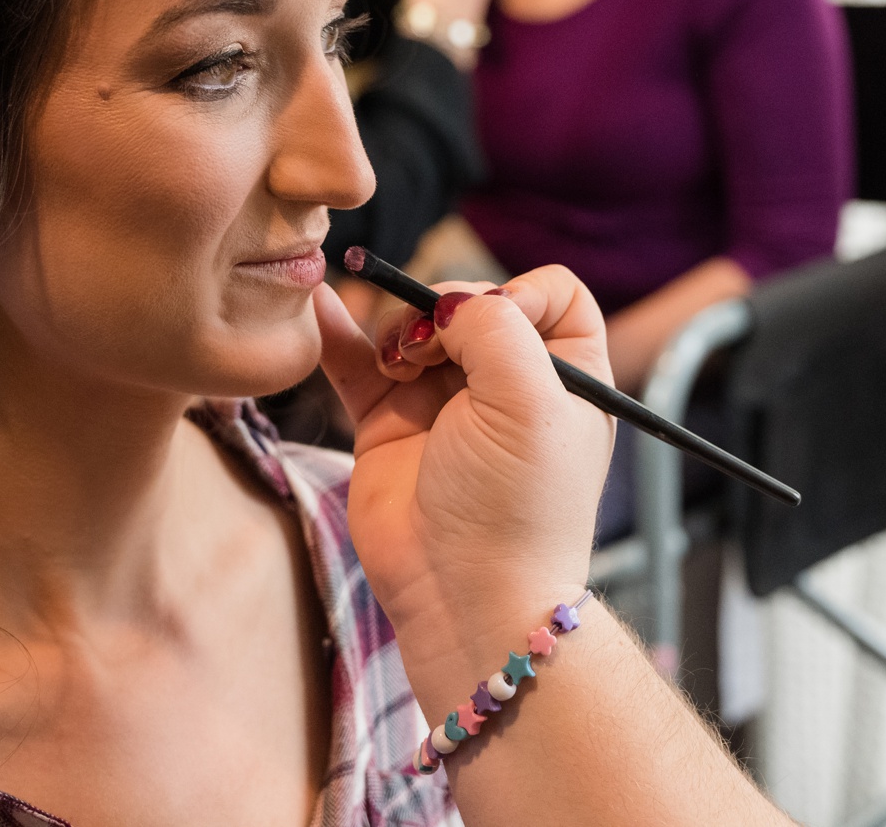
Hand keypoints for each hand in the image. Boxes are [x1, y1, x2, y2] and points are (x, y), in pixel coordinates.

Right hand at [313, 267, 613, 668]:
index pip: (552, 296)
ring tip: (397, 364)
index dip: (523, 289)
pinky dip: (340, 332)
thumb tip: (447, 306)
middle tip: (430, 344)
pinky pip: (360, 363)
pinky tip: (320, 307)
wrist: (462, 596)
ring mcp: (444, 403)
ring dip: (397, 327)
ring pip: (414, 327)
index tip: (497, 313)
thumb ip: (494, 325)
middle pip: (471, 302)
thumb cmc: (515, 506)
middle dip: (444, 308)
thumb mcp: (530, 400)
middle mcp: (506, 385)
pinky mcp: (389, 426)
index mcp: (565, 377)